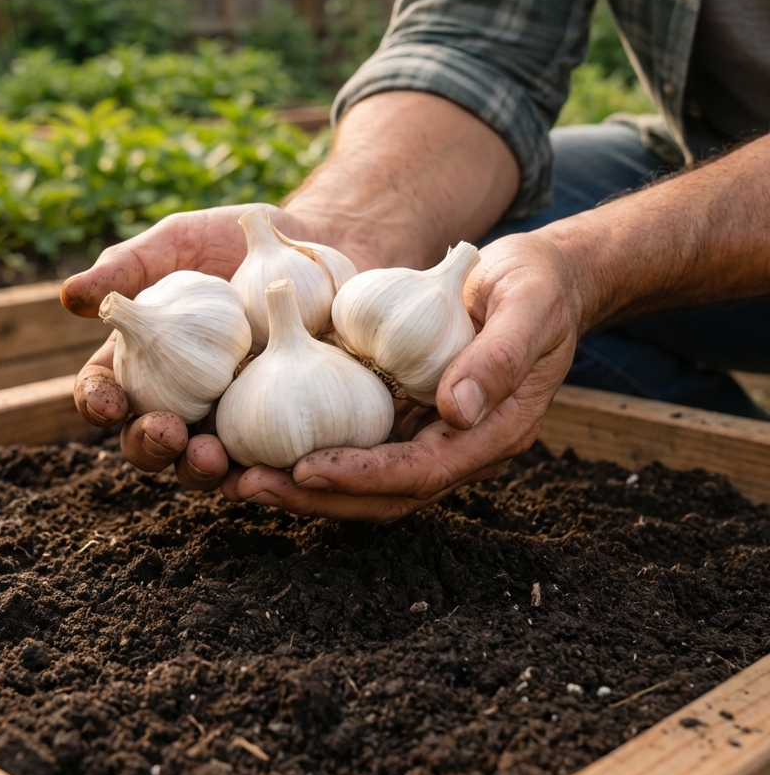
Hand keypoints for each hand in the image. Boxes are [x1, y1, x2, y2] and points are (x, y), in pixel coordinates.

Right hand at [62, 91, 521, 506]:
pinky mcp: (281, 431)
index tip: (108, 401)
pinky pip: (267, 461)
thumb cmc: (238, 242)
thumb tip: (71, 298)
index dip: (99, 403)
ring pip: (203, 464)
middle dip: (151, 446)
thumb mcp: (181, 241)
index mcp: (143, 364)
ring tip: (213, 457)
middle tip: (166, 433)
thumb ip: (130, 265)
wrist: (322, 246)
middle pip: (148, 442)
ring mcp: (230, 421)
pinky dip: (264, 469)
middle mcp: (179, 402)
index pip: (105, 393)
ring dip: (200, 469)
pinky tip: (272, 466)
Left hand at [221, 232, 583, 520]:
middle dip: (316, 496)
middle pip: (381, 493)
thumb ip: (500, 357)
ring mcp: (427, 433)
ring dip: (302, 484)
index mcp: (492, 434)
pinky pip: (355, 443)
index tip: (307, 470)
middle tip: (248, 486)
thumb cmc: (535, 286)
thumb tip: (457, 410)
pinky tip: (260, 441)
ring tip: (238, 475)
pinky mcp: (404, 414)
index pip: (422, 473)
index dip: (364, 477)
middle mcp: (456, 446)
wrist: (533, 277)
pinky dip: (310, 448)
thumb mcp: (528, 307)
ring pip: (361, 479)